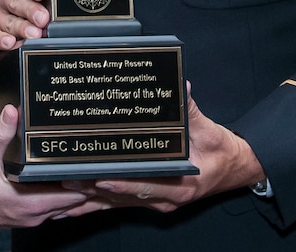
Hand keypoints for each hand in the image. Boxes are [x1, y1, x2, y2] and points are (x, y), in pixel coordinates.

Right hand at [0, 0, 49, 65]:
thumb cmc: (21, 21)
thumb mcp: (34, 12)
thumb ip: (45, 9)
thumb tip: (60, 18)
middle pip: (15, 1)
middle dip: (31, 10)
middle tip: (43, 19)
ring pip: (6, 20)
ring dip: (20, 27)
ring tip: (33, 34)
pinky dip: (0, 39)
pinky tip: (9, 42)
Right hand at [0, 105, 110, 227]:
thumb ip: (0, 132)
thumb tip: (13, 111)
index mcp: (27, 204)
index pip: (71, 197)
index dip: (85, 181)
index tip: (94, 164)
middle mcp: (31, 216)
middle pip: (70, 202)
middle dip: (82, 185)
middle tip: (90, 161)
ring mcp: (26, 218)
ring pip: (60, 206)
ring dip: (69, 191)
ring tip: (76, 167)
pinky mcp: (20, 215)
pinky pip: (47, 208)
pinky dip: (56, 196)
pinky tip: (54, 179)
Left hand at [61, 93, 265, 212]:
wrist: (233, 167)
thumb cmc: (221, 151)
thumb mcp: (210, 130)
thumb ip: (191, 110)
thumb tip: (181, 87)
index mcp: (180, 185)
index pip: (145, 186)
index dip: (122, 184)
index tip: (100, 179)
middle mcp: (164, 197)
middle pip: (124, 196)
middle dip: (94, 190)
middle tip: (66, 181)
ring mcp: (155, 200)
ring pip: (117, 202)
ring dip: (90, 199)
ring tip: (62, 194)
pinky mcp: (148, 197)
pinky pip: (119, 202)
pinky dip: (97, 202)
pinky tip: (74, 207)